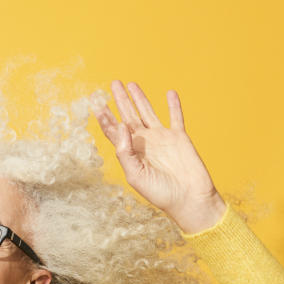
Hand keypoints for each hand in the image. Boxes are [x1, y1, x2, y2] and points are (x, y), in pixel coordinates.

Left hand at [94, 79, 225, 232]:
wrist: (189, 199)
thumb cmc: (160, 193)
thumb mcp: (136, 175)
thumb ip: (124, 152)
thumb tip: (120, 126)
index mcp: (131, 153)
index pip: (114, 131)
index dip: (104, 115)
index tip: (95, 99)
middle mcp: (145, 143)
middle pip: (128, 116)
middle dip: (119, 101)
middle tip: (112, 84)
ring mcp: (162, 139)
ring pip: (148, 112)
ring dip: (140, 98)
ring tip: (131, 83)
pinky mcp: (179, 138)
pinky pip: (175, 117)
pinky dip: (174, 105)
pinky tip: (170, 93)